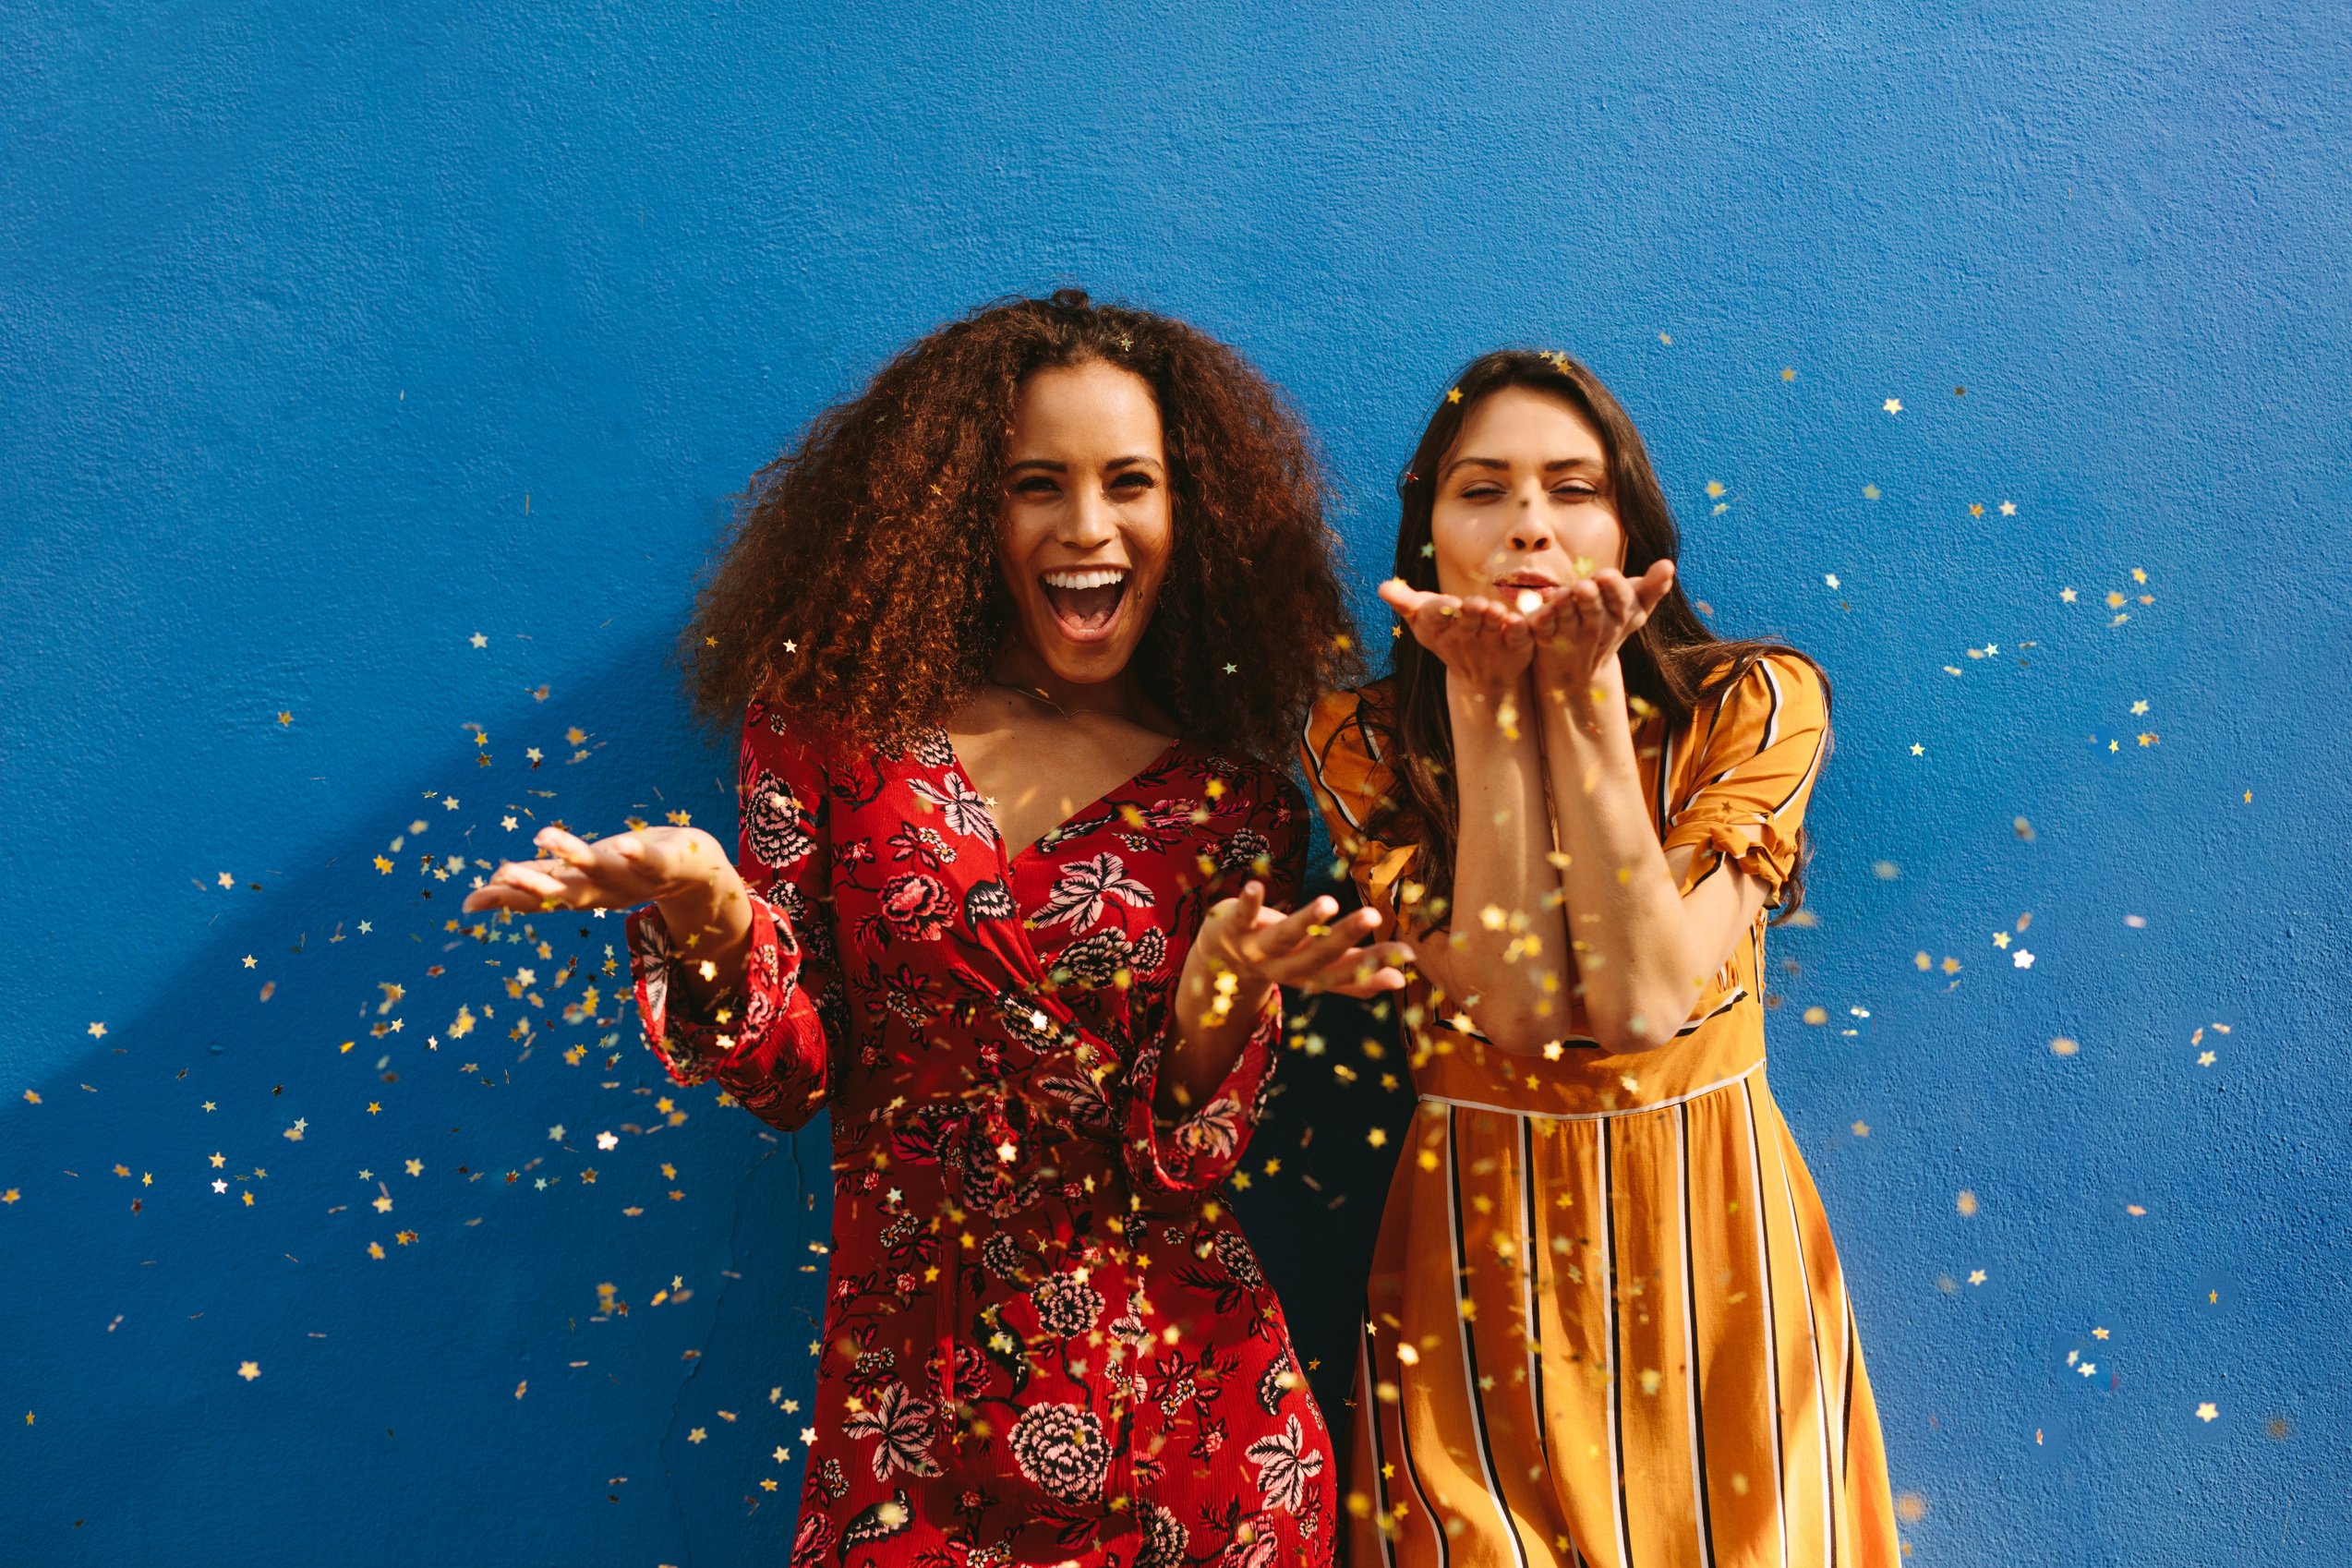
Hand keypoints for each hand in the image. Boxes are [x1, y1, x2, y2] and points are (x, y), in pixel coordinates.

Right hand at [460, 825, 738, 914]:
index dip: (505, 899)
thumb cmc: (625, 871)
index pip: (537, 897)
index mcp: (579, 893)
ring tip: (546, 835)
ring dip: (574, 854)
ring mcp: (633, 878)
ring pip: (600, 868)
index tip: (470, 901)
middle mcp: (602, 890)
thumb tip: (477, 894)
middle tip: (501, 874)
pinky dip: (640, 854)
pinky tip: (626, 843)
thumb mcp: (577, 880)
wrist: (692, 875)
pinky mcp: (664, 864)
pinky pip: (651, 860)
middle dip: (534, 883)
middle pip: (564, 891)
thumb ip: (534, 881)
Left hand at [1184, 882, 1413, 1002]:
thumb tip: (1404, 975)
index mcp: (1309, 976)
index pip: (1345, 973)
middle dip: (1345, 937)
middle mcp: (1284, 967)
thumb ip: (1357, 973)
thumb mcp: (1317, 969)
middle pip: (1317, 956)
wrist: (1217, 967)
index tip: (1408, 953)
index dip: (1374, 965)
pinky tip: (1256, 886)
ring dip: (1305, 921)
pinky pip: (1241, 915)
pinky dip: (1248, 903)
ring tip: (1329, 902)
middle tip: (1374, 918)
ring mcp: (1257, 949)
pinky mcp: (1232, 928)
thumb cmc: (1280, 960)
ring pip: (1283, 938)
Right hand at [1378, 578, 1534, 693]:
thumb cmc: (1447, 632)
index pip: (1433, 618)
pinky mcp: (1514, 646)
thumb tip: (1381, 587)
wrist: (1481, 674)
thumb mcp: (1423, 616)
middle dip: (1469, 614)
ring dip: (1492, 618)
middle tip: (1475, 604)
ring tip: (1495, 610)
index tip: (1445, 603)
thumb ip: (1404, 602)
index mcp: (1437, 629)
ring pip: (1489, 628)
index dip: (1439, 611)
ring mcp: (1488, 643)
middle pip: (1464, 623)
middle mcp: (1461, 638)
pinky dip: (1516, 630)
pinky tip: (1516, 622)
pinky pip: (1515, 637)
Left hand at [1526, 559, 1674, 689]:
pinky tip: (1538, 612)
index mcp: (1620, 615)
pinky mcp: (1547, 641)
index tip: (1606, 575)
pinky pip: (1544, 633)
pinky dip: (1542, 623)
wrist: (1581, 669)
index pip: (1620, 600)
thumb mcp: (1636, 608)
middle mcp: (1598, 627)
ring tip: (1561, 594)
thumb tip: (1668, 565)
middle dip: (1590, 599)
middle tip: (1584, 585)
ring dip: (1565, 608)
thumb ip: (1653, 587)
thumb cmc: (1612, 623)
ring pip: (1569, 620)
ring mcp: (1572, 636)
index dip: (1613, 589)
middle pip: (1595, 612)